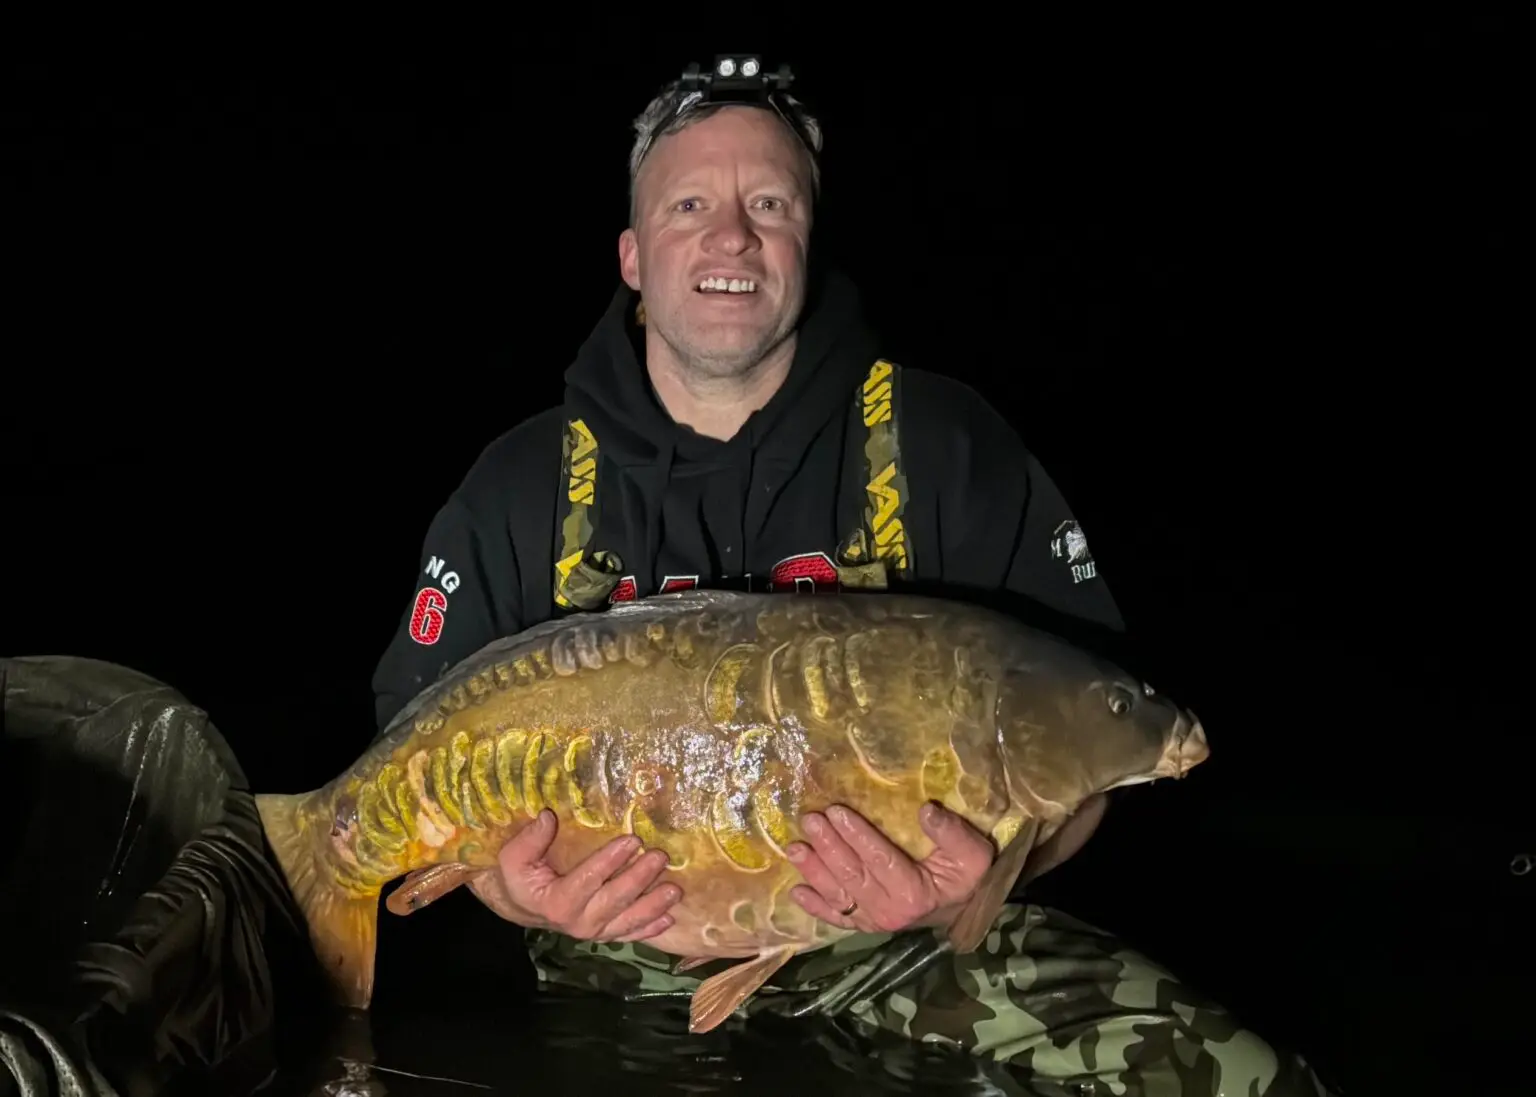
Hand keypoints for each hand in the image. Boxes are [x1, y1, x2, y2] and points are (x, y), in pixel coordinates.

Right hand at [468, 809, 681, 942]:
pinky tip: (669, 919)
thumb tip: (547, 816)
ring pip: (627, 921)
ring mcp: (594, 932)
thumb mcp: (514, 858)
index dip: (609, 861)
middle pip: (613, 901)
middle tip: (659, 857)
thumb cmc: (520, 877)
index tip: (631, 841)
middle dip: (639, 879)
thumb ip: (529, 840)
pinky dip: (650, 929)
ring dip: (653, 906)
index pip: (586, 881)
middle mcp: (577, 923)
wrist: (523, 907)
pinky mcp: (605, 935)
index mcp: (555, 903)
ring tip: (674, 890)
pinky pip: (630, 935)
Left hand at [784, 802, 994, 934]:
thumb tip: (926, 810)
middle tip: (810, 820)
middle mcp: (889, 912)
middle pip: (852, 875)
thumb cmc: (964, 877)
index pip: (879, 860)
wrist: (960, 910)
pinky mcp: (863, 924)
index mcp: (914, 894)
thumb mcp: (972, 855)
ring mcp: (873, 921)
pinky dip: (815, 906)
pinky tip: (796, 892)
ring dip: (814, 871)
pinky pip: (836, 917)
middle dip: (828, 847)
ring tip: (794, 848)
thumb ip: (953, 833)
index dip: (857, 835)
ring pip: (838, 894)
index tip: (836, 812)